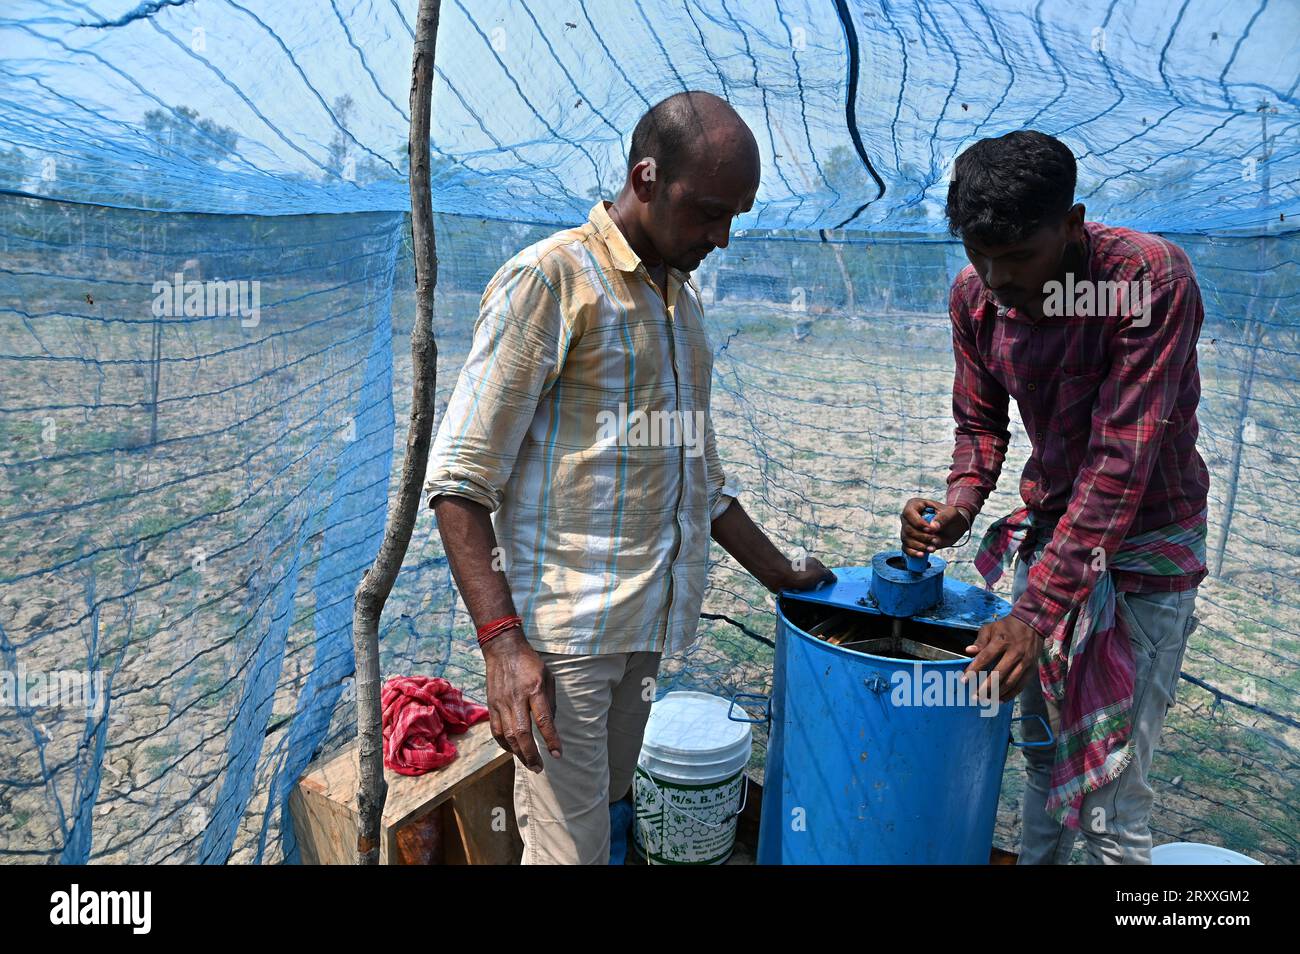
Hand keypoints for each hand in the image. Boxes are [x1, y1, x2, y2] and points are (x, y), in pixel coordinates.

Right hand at [481, 628, 561, 772]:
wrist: (503, 649)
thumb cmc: (530, 663)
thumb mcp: (548, 677)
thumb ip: (550, 702)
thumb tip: (550, 726)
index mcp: (534, 689)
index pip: (543, 719)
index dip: (551, 739)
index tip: (558, 754)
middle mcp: (516, 698)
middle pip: (521, 733)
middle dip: (531, 754)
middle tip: (540, 768)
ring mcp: (501, 703)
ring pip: (508, 735)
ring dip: (518, 753)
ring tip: (529, 764)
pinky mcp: (491, 705)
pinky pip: (497, 731)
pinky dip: (505, 744)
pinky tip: (513, 751)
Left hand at [779, 556, 835, 592]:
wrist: (781, 578)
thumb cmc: (801, 574)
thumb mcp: (819, 573)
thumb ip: (828, 575)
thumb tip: (834, 578)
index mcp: (813, 563)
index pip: (825, 572)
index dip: (828, 580)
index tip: (829, 588)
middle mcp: (806, 568)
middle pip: (816, 580)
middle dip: (817, 587)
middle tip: (819, 594)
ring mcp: (798, 575)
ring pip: (808, 586)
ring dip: (809, 592)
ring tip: (809, 596)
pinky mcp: (791, 583)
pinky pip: (799, 590)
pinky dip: (800, 593)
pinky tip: (801, 595)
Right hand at [900, 498, 969, 558]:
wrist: (953, 528)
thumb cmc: (951, 517)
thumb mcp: (951, 513)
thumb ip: (943, 517)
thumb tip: (933, 527)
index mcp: (915, 505)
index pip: (908, 513)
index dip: (918, 523)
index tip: (931, 530)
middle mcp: (908, 517)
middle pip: (907, 529)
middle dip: (922, 537)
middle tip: (935, 540)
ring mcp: (907, 529)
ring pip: (906, 540)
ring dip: (920, 546)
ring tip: (933, 548)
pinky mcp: (910, 541)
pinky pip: (906, 548)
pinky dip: (913, 553)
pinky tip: (922, 555)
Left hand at [963, 615, 1040, 702]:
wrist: (1032, 624)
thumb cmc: (1006, 627)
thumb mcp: (990, 628)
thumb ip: (980, 641)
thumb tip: (969, 651)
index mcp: (1002, 641)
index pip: (986, 657)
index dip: (974, 669)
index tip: (964, 680)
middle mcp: (1015, 652)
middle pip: (999, 673)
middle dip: (986, 687)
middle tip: (975, 696)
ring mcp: (1025, 662)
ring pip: (1011, 682)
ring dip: (997, 693)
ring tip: (986, 700)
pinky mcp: (1032, 668)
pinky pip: (1021, 685)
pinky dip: (1011, 694)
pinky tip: (1000, 699)